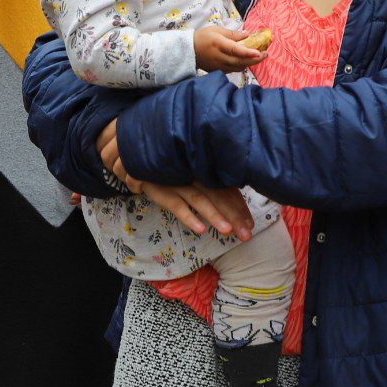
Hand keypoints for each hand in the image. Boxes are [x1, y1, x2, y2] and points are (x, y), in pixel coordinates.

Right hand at [95, 120, 253, 240]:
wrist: (134, 151)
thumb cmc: (168, 164)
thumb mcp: (189, 170)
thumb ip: (208, 182)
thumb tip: (234, 201)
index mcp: (204, 169)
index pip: (227, 189)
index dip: (240, 207)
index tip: (251, 225)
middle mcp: (195, 173)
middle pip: (218, 195)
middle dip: (234, 215)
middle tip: (247, 234)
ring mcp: (178, 180)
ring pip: (200, 200)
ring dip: (214, 216)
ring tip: (228, 231)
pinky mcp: (160, 188)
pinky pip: (176, 204)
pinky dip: (188, 217)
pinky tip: (200, 230)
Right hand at [194, 26, 266, 72]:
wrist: (189, 50)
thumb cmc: (203, 37)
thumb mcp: (217, 30)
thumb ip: (233, 34)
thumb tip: (248, 34)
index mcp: (218, 44)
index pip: (235, 50)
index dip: (248, 52)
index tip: (259, 52)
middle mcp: (219, 57)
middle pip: (240, 61)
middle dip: (254, 59)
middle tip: (265, 54)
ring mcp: (218, 66)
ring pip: (238, 67)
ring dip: (250, 63)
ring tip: (259, 57)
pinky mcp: (218, 71)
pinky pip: (233, 70)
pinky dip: (242, 66)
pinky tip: (246, 61)